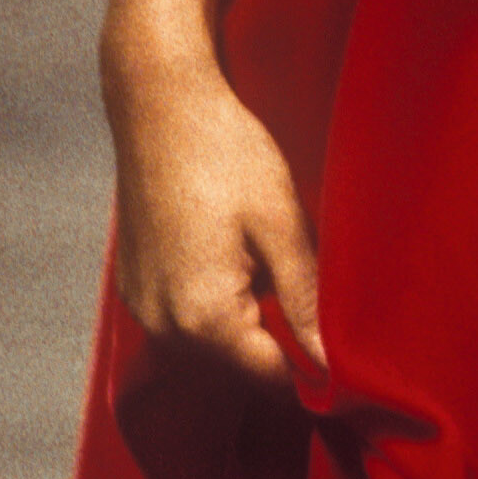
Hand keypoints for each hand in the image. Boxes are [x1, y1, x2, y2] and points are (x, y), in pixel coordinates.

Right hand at [100, 25, 320, 384]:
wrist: (160, 102)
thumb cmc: (224, 153)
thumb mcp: (282, 226)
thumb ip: (306, 301)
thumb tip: (331, 362)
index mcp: (202, 316)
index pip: (272, 376)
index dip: (314, 366)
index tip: (343, 347)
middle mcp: (162, 322)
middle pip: (240, 362)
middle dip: (279, 336)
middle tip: (305, 280)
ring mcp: (141, 304)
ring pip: (213, 340)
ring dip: (247, 317)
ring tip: (266, 257)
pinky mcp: (134, 284)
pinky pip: (186, 314)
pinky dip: (215, 299)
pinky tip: (233, 251)